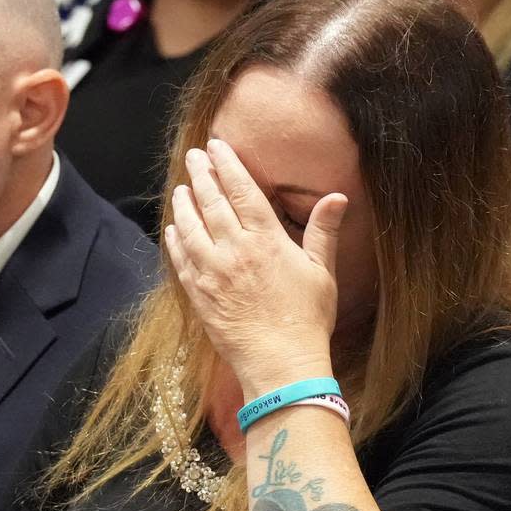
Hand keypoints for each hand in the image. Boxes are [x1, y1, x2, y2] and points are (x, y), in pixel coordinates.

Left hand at [165, 139, 348, 397]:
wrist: (280, 363)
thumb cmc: (307, 319)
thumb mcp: (321, 272)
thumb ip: (322, 231)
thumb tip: (337, 197)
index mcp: (265, 240)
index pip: (241, 190)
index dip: (227, 164)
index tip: (216, 147)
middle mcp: (234, 250)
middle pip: (211, 202)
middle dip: (201, 175)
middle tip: (194, 157)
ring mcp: (212, 272)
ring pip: (190, 227)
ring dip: (184, 204)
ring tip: (181, 188)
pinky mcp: (198, 295)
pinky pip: (181, 260)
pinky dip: (175, 241)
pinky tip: (173, 230)